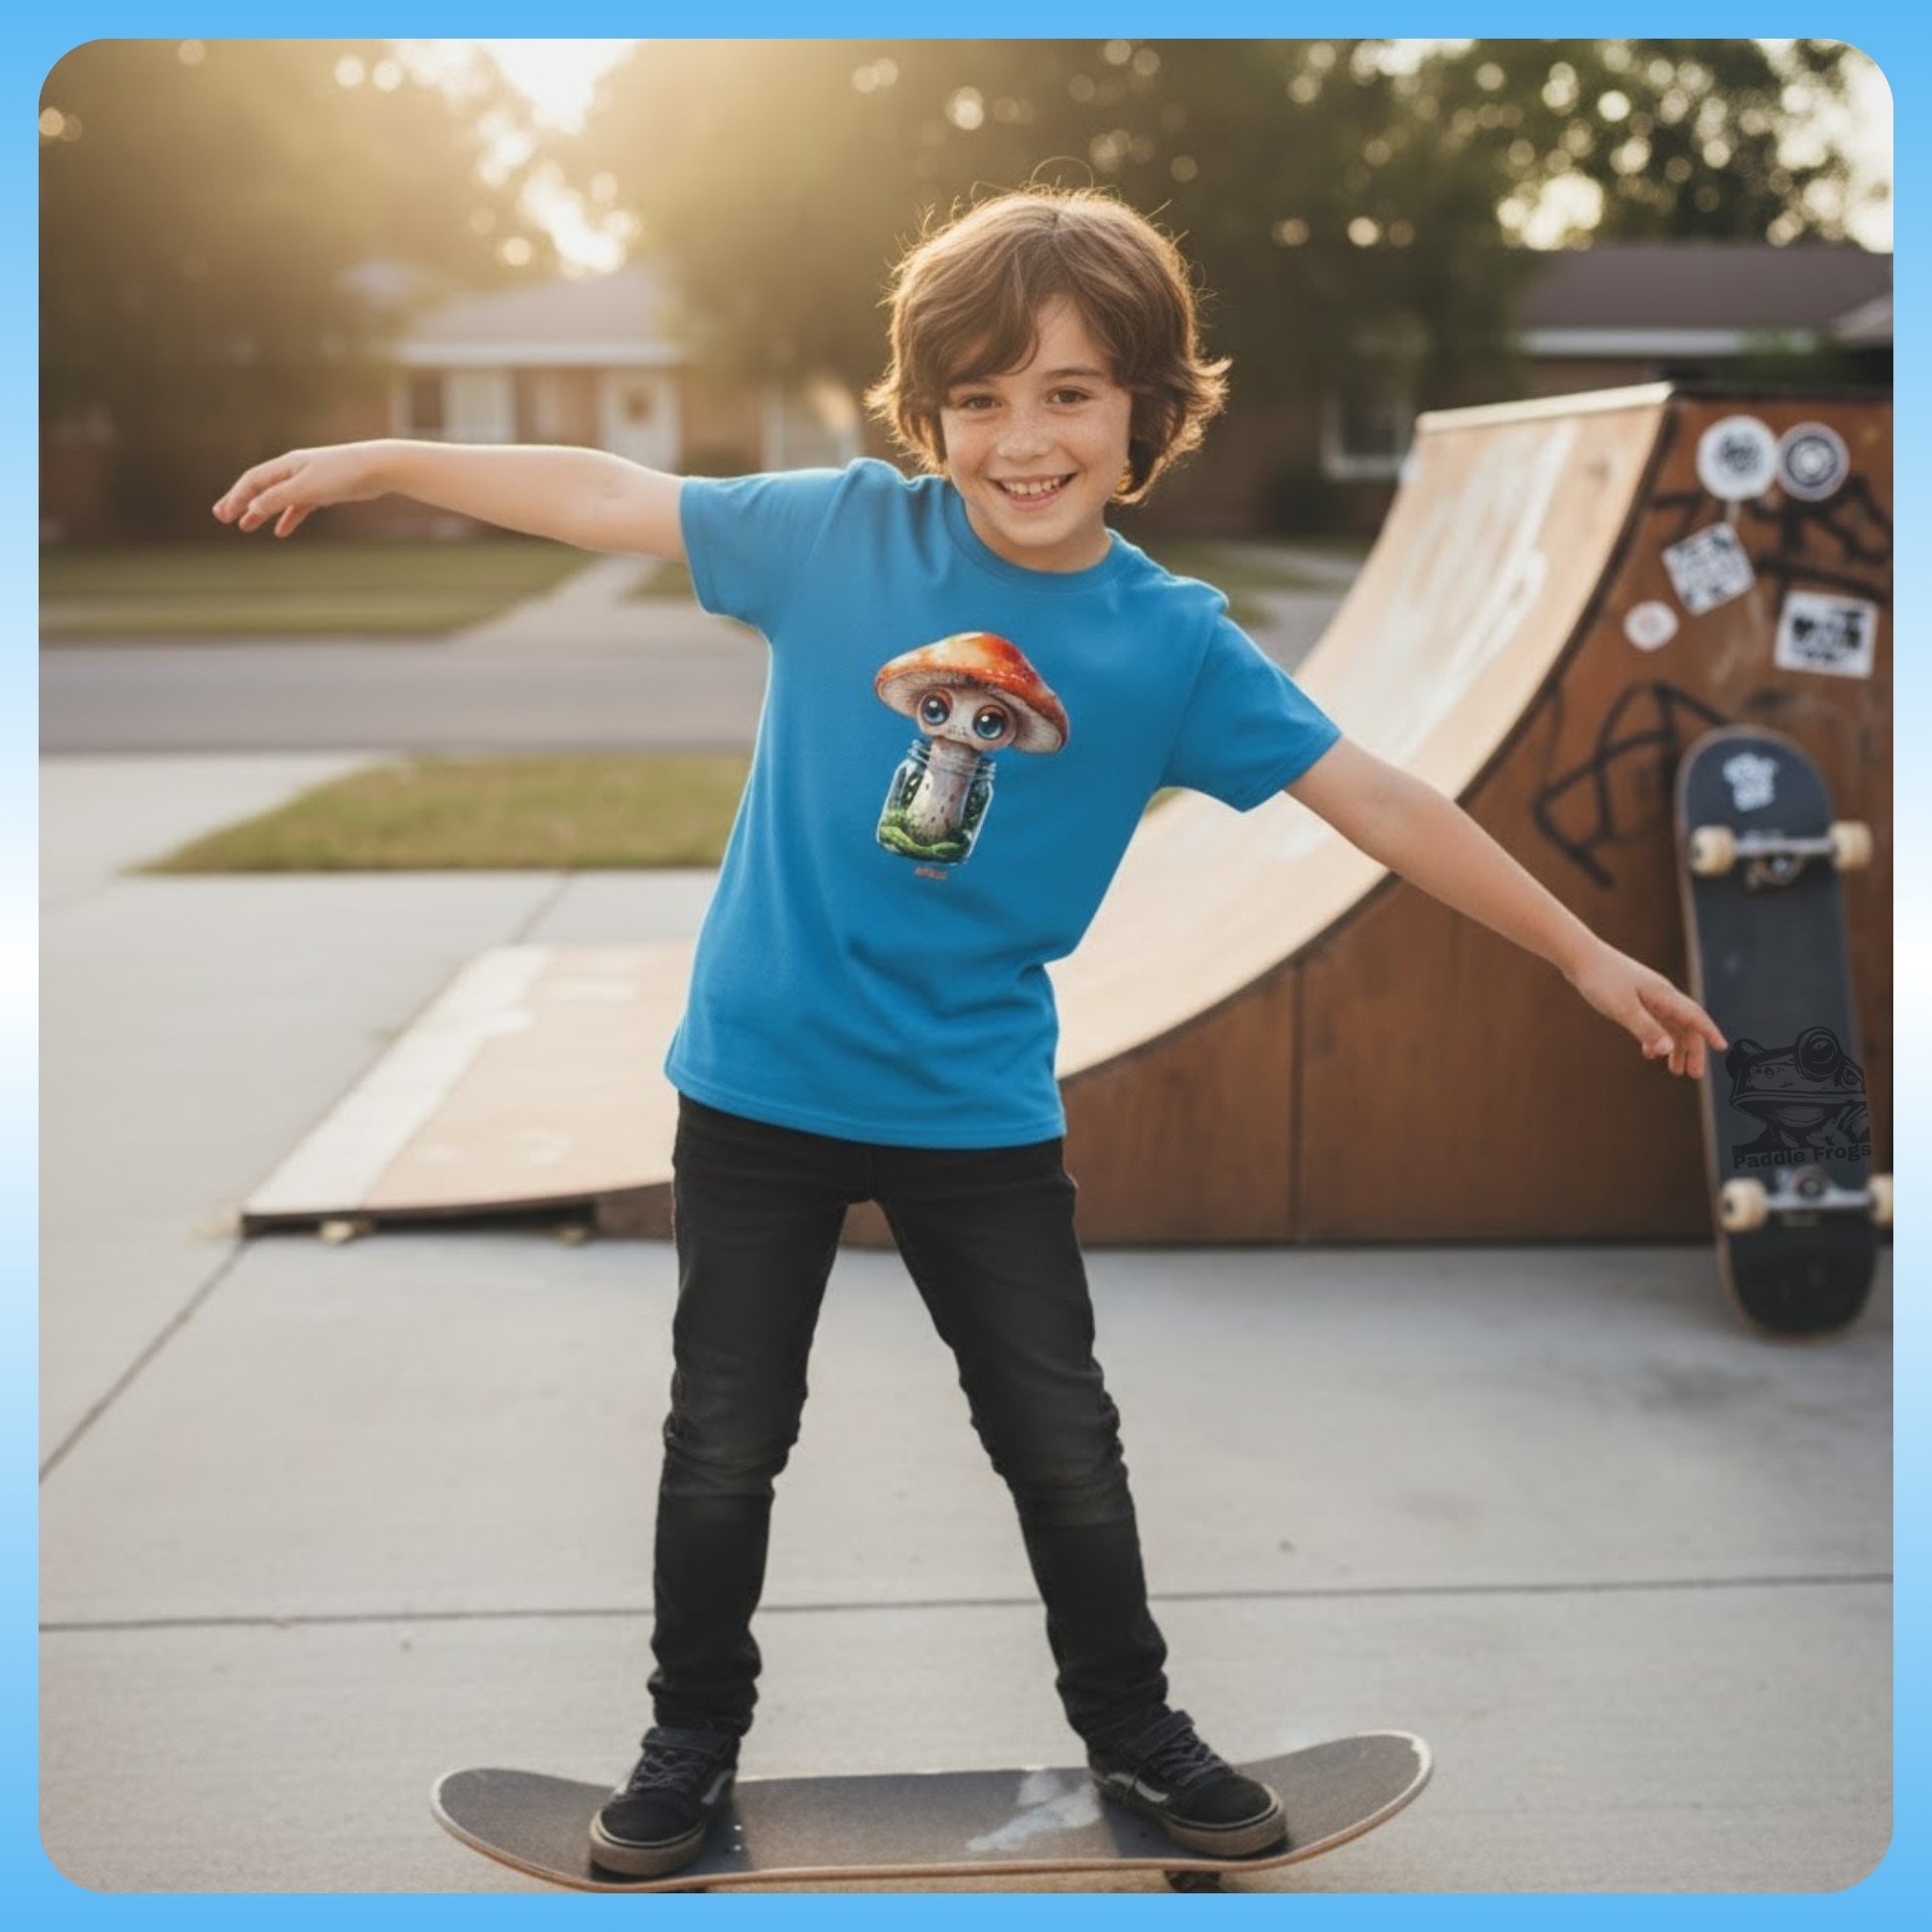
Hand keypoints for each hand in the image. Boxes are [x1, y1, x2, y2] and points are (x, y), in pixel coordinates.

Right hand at [211, 443, 386, 538]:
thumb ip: (278, 497)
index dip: (235, 497)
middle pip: (261, 487)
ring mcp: (309, 480)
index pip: (252, 481)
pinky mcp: (325, 490)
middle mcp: (294, 470)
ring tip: (246, 526)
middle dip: (241, 502)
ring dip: (261, 511)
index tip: (222, 514)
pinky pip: (299, 505)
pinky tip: (281, 531)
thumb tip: (252, 506)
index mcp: (286, 465)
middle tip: (223, 517)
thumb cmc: (342, 474)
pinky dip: (288, 517)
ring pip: (278, 498)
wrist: (378, 468)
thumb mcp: (306, 488)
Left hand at [1565, 942, 1725, 1078]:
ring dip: (1675, 1047)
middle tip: (1694, 1075)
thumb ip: (1646, 1029)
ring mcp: (1648, 995)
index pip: (1695, 1016)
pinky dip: (1655, 1038)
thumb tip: (1668, 1050)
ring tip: (1674, 1070)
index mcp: (1664, 995)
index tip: (1722, 1048)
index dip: (1709, 1032)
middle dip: (1692, 1050)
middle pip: (1685, 1024)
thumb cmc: (1601, 980)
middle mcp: (1661, 994)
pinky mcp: (1634, 997)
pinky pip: (1653, 1020)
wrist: (1580, 957)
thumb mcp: (1623, 1009)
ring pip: (1670, 1024)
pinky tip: (1648, 1053)